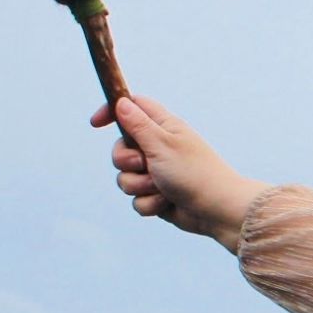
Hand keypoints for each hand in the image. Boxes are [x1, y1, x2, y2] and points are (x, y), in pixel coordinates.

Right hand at [91, 94, 270, 252]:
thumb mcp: (162, 144)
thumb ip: (138, 125)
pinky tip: (166, 203)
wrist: (217, 210)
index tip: (95, 124)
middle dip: (124, 161)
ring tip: (161, 187)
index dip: (112, 112)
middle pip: (120, 149)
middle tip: (144, 164)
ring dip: (139, 185)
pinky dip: (149, 203)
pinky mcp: (157, 195)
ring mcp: (157, 173)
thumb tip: (122, 102)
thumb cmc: (194, 173)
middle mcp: (159, 148)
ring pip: (125, 177)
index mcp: (164, 128)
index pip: (133, 108)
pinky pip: (136, 199)